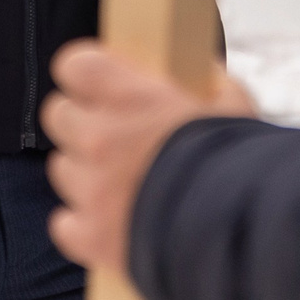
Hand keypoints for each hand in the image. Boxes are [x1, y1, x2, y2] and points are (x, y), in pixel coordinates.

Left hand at [43, 41, 256, 276]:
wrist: (240, 235)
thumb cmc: (239, 164)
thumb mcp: (234, 106)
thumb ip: (211, 84)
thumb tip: (204, 76)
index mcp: (129, 97)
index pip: (74, 64)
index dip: (85, 73)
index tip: (98, 83)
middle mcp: (99, 138)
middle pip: (59, 115)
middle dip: (81, 121)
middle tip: (111, 134)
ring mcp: (90, 189)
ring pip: (62, 168)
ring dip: (84, 173)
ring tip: (121, 184)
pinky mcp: (90, 235)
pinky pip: (65, 223)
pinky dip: (83, 225)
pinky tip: (110, 224)